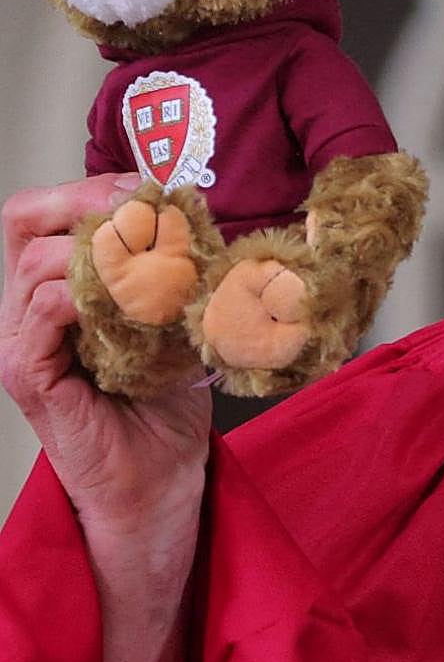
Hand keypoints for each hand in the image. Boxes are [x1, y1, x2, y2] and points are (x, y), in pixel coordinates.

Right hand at [0, 174, 210, 534]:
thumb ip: (173, 271)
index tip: (150, 189)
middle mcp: (30, 305)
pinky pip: (40, 314)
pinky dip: (83, 294)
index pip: (44, 211)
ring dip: (101, 250)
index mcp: (58, 285)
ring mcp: (22, 339)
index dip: (91, 186)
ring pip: (35, 262)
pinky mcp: (29, 375)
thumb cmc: (163, 401)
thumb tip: (202, 220)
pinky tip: (126, 300)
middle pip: (23, 220)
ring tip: (154, 260)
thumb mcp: (174, 318)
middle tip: (142, 207)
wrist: (160, 475)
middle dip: (86, 199)